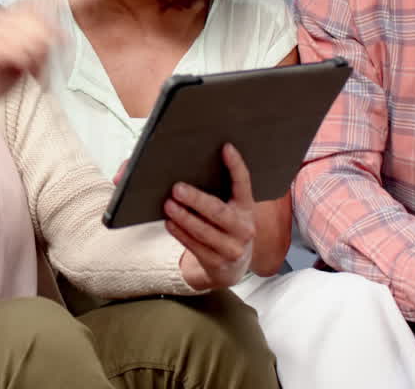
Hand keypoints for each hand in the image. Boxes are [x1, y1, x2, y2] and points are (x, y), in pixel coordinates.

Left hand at [169, 144, 255, 290]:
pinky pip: (196, 247)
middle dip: (197, 199)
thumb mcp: (227, 209)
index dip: (236, 166)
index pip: (244, 184)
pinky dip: (181, 234)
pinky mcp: (218, 263)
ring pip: (205, 231)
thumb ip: (212, 190)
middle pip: (219, 212)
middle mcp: (244, 228)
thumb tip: (178, 167)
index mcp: (246, 208)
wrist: (232, 266)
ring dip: (184, 218)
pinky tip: (170, 223)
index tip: (226, 147)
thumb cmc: (222, 227)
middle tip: (177, 188)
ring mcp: (232, 248)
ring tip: (168, 205)